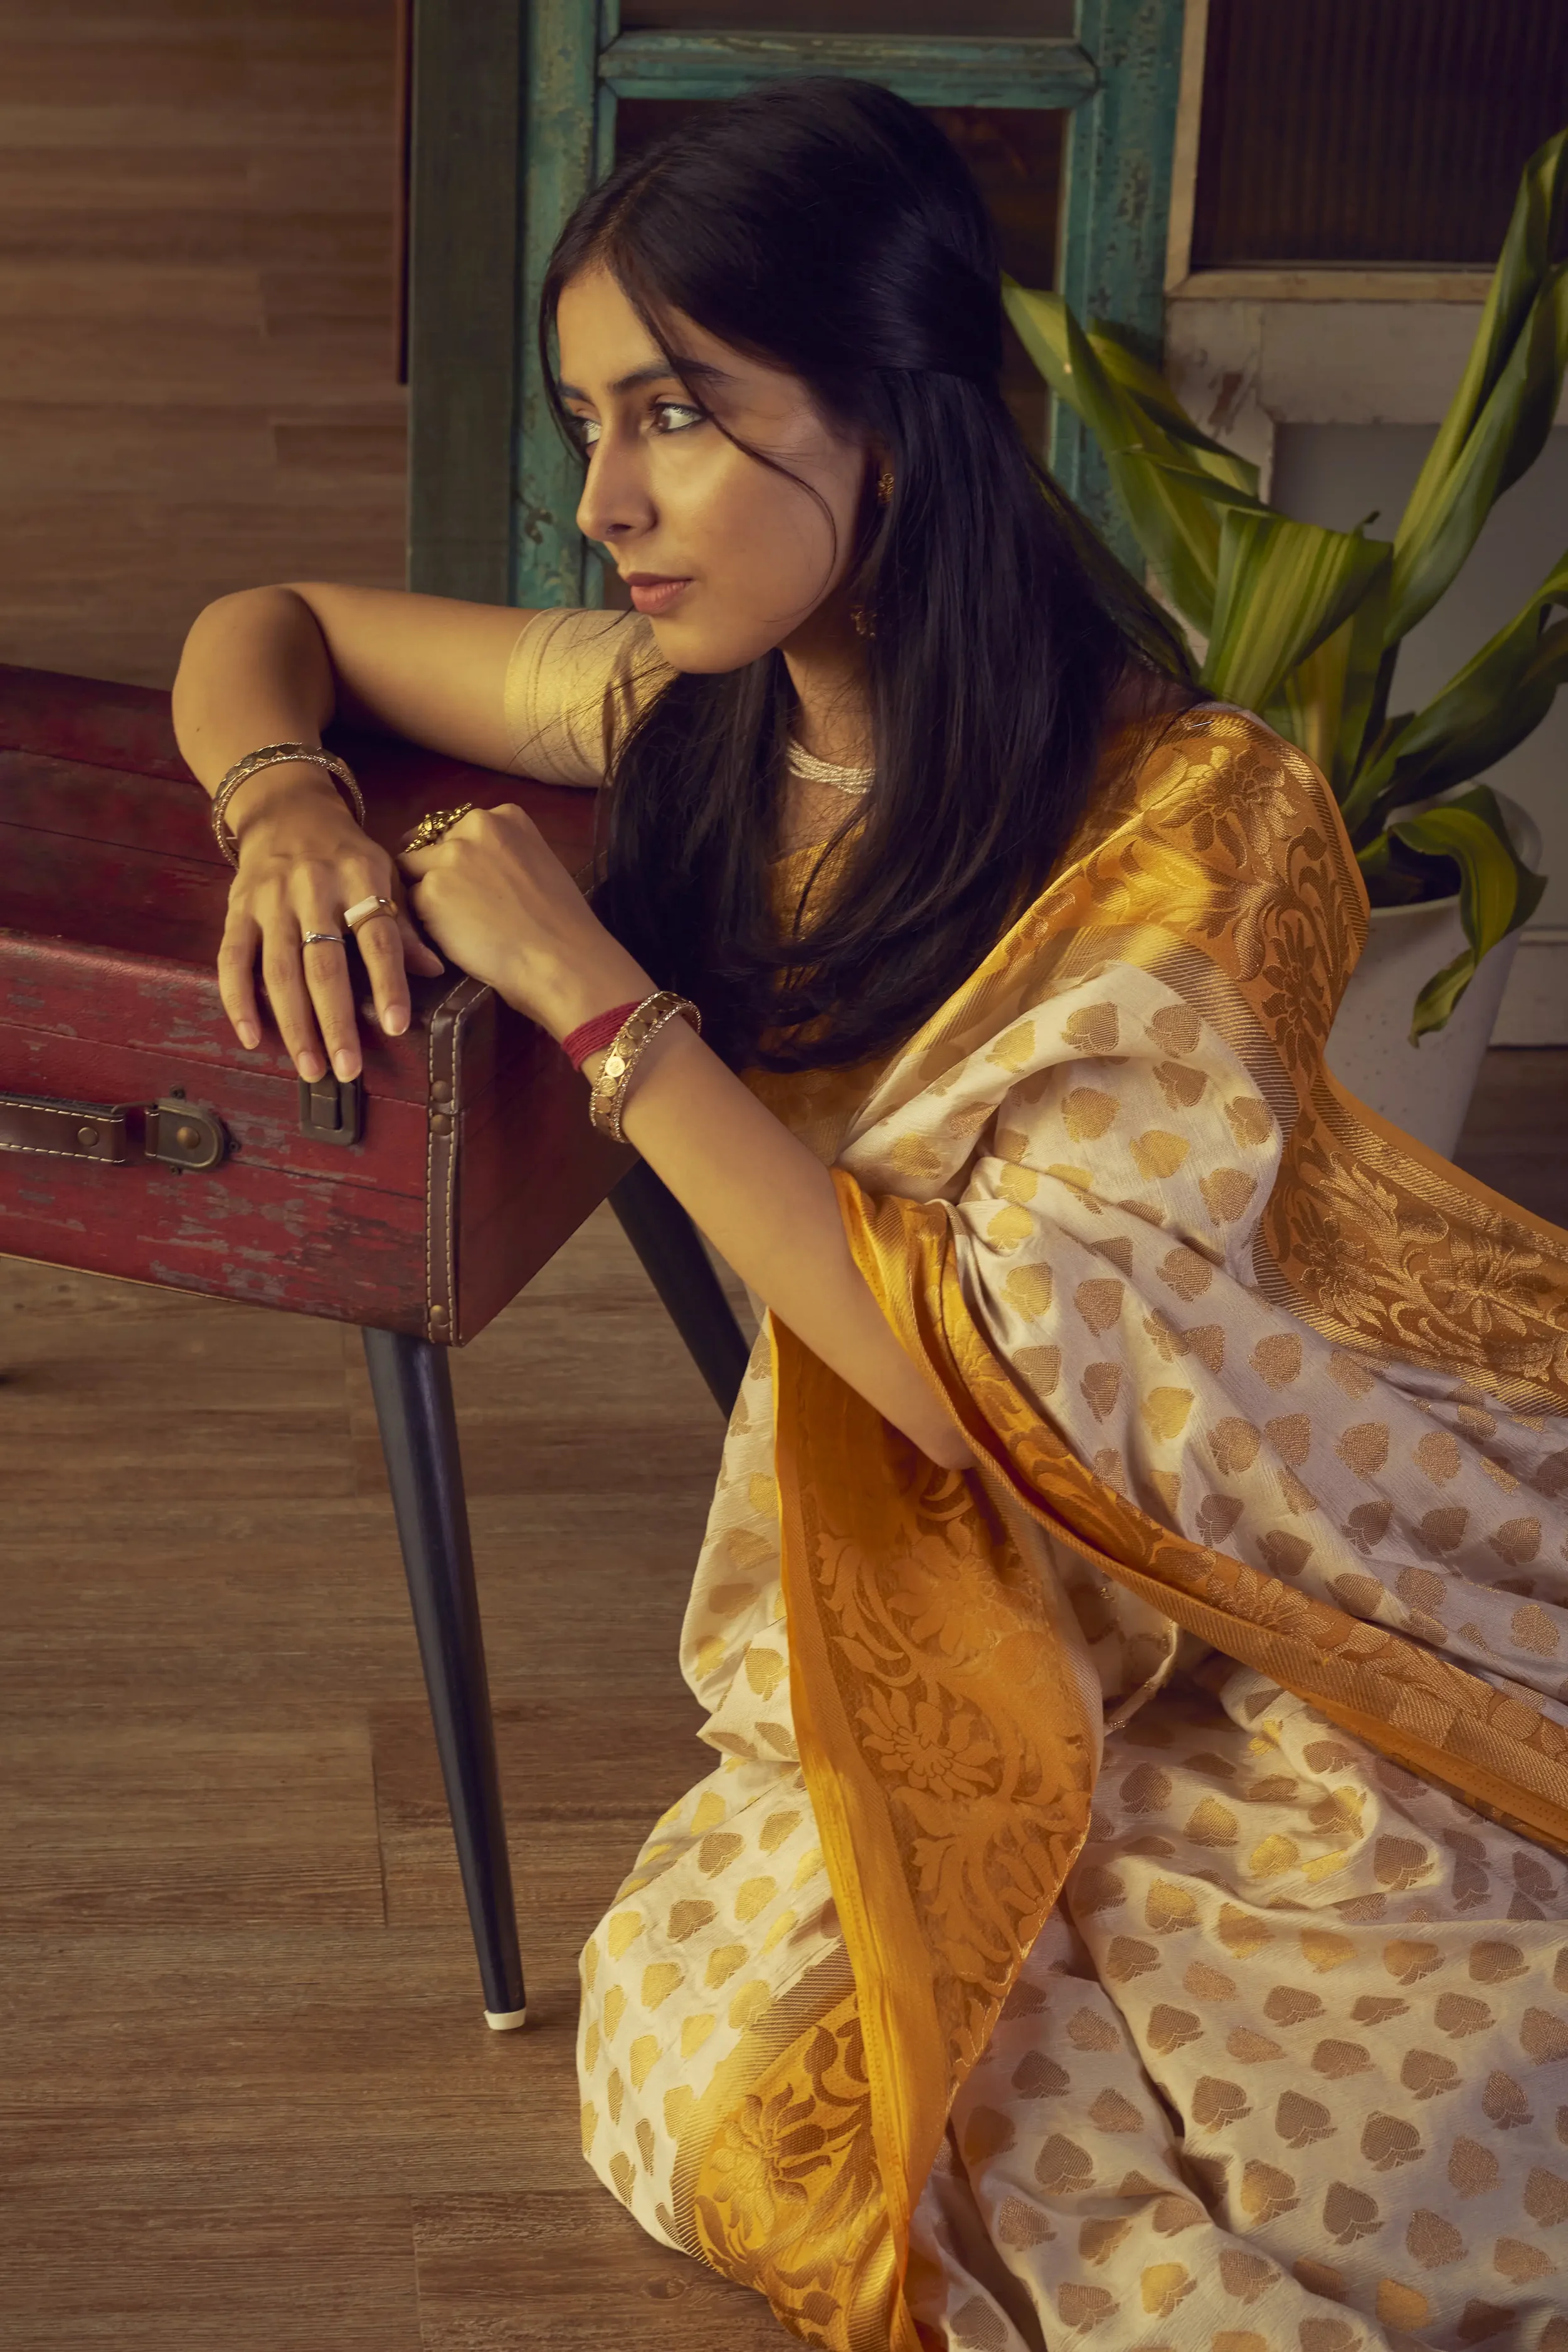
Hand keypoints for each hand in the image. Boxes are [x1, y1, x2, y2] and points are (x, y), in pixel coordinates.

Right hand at [218, 769, 443, 1080]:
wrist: (288, 808)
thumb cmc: (346, 854)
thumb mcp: (384, 875)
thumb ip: (405, 925)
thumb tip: (434, 971)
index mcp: (359, 877)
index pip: (378, 937)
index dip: (388, 983)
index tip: (396, 1027)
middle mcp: (313, 888)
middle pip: (324, 964)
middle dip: (335, 1022)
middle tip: (347, 1070)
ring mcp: (270, 900)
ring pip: (280, 971)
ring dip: (294, 1025)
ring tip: (311, 1068)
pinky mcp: (237, 909)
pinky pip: (232, 959)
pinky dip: (239, 1001)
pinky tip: (252, 1037)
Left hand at [398, 802, 649, 1038]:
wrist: (561, 959)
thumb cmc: (561, 924)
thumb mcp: (538, 864)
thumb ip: (502, 854)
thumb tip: (474, 866)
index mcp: (506, 816)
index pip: (457, 828)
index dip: (456, 856)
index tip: (467, 882)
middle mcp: (475, 825)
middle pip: (429, 845)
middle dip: (435, 871)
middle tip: (459, 907)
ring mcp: (449, 856)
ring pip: (414, 873)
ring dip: (427, 896)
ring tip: (455, 926)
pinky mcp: (431, 891)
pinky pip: (413, 905)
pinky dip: (425, 923)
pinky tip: (455, 940)